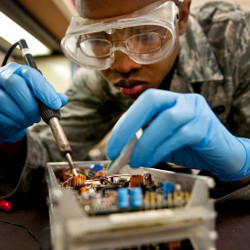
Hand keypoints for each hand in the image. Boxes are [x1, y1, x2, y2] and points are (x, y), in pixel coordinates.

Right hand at [0, 62, 66, 141]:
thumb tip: (63, 99)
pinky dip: (12, 122)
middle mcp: (2, 76)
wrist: (8, 115)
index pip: (31, 74)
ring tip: (29, 120)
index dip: (44, 90)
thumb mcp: (39, 98)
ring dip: (21, 115)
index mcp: (18, 71)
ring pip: (4, 101)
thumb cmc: (24, 102)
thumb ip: (50, 97)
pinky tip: (18, 122)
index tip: (55, 104)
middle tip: (38, 116)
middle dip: (30, 104)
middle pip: (15, 84)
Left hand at [107, 89, 249, 180]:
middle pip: (152, 100)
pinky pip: (180, 136)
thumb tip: (121, 151)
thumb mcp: (161, 142)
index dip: (124, 123)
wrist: (222, 155)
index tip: (112, 147)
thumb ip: (143, 141)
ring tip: (136, 161)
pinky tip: (153, 160)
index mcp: (170, 100)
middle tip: (117, 151)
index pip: (143, 103)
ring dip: (146, 143)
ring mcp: (196, 111)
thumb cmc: (188, 147)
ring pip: (167, 119)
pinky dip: (161, 149)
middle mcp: (183, 100)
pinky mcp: (206, 127)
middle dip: (129, 125)